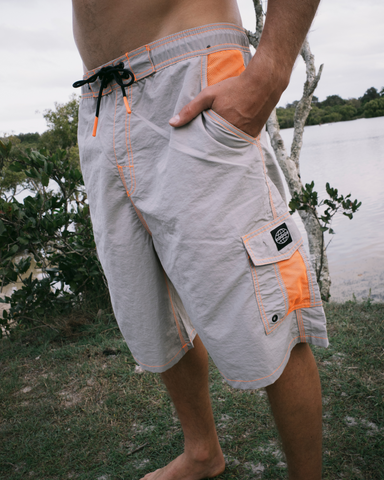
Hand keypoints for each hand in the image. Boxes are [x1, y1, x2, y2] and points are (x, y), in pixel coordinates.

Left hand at [169, 52, 288, 137]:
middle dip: (211, 145)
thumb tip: (172, 123)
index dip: (200, 144)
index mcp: (221, 129)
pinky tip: (231, 132)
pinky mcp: (254, 135)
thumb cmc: (234, 88)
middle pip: (217, 146)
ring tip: (217, 138)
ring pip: (229, 145)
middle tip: (205, 143)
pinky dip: (234, 139)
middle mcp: (234, 136)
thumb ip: (190, 110)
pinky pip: (240, 141)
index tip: (194, 145)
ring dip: (223, 142)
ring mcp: (245, 137)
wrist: (264, 83)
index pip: (205, 144)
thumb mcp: (208, 95)